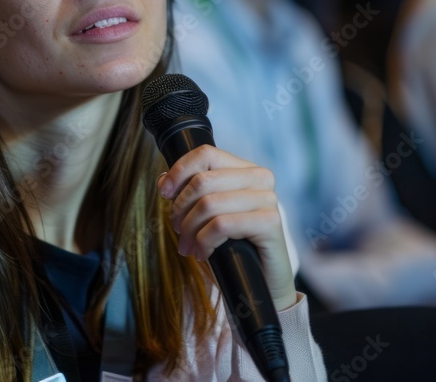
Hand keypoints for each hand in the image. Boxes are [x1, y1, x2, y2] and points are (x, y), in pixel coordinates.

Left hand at [158, 144, 296, 311]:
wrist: (262, 282)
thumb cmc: (233, 245)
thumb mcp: (208, 215)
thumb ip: (189, 192)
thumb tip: (164, 181)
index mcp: (245, 169)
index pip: (205, 153)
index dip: (179, 171)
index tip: (165, 194)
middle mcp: (260, 178)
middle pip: (202, 180)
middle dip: (181, 209)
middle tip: (178, 232)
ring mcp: (268, 199)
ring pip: (209, 203)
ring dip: (190, 230)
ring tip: (187, 247)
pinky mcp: (271, 222)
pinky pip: (222, 225)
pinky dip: (204, 242)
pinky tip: (203, 254)